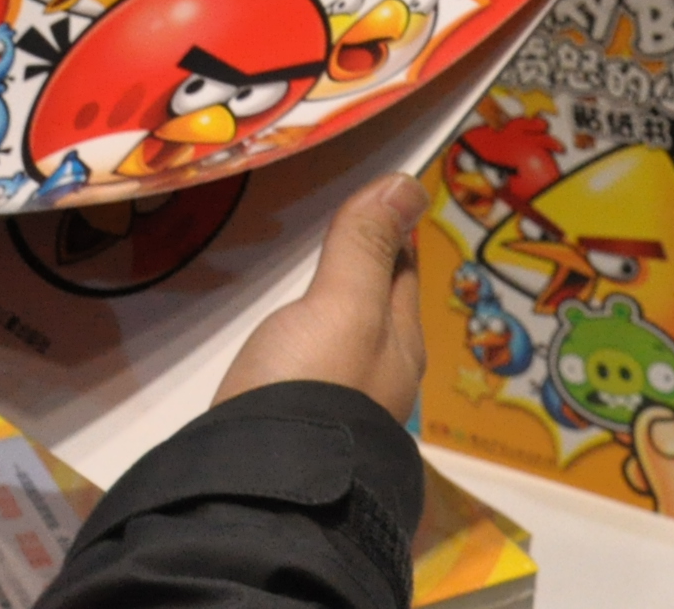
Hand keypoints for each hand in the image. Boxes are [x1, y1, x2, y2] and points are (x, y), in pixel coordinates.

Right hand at [213, 172, 424, 420]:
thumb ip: (365, 248)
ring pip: (349, 341)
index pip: (403, 270)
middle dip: (368, 270)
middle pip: (379, 309)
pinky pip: (316, 368)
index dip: (393, 230)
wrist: (265, 490)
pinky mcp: (301, 426)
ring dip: (338, 309)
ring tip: (316, 282)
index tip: (380, 195)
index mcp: (401, 343)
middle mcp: (382, 377)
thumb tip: (408, 183)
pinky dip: (310, 343)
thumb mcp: (342, 305)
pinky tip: (288, 345)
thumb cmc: (314, 385)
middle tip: (345, 230)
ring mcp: (342, 406)